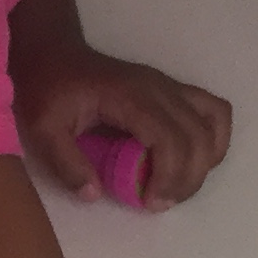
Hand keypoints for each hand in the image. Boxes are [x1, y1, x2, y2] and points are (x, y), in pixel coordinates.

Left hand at [13, 48, 232, 213]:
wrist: (54, 55)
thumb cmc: (48, 90)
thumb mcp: (43, 128)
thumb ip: (66, 163)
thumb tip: (93, 194)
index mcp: (130, 96)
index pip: (169, 138)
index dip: (169, 176)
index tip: (150, 202)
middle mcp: (159, 88)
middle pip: (197, 136)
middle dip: (187, 179)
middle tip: (160, 203)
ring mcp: (170, 87)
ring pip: (214, 123)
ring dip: (204, 162)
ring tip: (177, 186)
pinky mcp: (174, 91)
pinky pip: (213, 112)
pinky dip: (213, 140)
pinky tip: (193, 163)